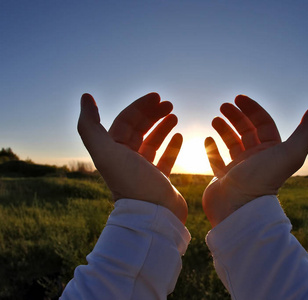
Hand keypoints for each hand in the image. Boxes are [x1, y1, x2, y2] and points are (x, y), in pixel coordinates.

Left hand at [77, 93, 187, 223]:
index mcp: (112, 151)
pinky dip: (172, 145)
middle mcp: (125, 159)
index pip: (125, 121)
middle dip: (153, 114)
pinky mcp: (158, 180)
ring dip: (162, 127)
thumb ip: (90, 125)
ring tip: (175, 116)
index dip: (140, 107)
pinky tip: (180, 135)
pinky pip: (165, 158)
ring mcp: (143, 170)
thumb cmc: (131, 182)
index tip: (157, 97)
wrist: (153, 215)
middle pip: (138, 129)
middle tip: (169, 104)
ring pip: (152, 142)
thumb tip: (85, 96)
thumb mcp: (105, 151)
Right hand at [203, 95, 307, 226]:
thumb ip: (307, 129)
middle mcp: (257, 159)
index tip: (237, 98)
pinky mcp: (224, 179)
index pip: (263, 124)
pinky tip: (207, 138)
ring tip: (215, 118)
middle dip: (237, 116)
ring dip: (225, 129)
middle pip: (247, 131)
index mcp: (272, 152)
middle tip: (223, 106)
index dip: (252, 109)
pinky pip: (218, 160)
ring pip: (232, 144)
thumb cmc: (262, 180)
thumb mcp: (290, 152)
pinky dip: (212, 148)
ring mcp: (240, 169)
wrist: (240, 210)